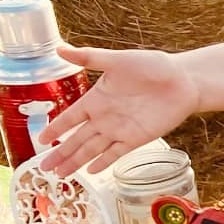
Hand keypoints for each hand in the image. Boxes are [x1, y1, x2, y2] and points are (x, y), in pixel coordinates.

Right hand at [37, 46, 199, 173]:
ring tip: (60, 175)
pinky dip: (102, 163)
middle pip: (76, 140)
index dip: (54, 129)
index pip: (69, 118)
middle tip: (44, 168)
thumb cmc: (152, 65)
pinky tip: (90, 172)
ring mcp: (119, 130)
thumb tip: (58, 49)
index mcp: (96, 99)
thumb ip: (89, 58)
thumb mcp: (118, 60)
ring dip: (75, 162)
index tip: (40, 140)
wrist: (183, 80)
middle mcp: (104, 117)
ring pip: (91, 150)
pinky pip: (115, 154)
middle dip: (60, 153)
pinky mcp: (136, 139)